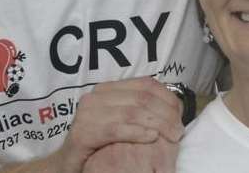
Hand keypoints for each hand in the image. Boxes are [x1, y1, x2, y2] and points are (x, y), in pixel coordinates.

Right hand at [56, 77, 183, 172]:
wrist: (68, 164)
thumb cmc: (100, 142)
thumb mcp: (122, 120)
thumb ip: (140, 109)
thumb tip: (175, 106)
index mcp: (107, 89)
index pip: (145, 84)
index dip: (167, 97)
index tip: (181, 114)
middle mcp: (95, 96)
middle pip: (141, 98)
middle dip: (166, 113)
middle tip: (179, 130)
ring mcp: (87, 114)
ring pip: (132, 112)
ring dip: (157, 124)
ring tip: (172, 136)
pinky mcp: (82, 134)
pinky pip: (116, 129)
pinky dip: (137, 132)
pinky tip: (152, 138)